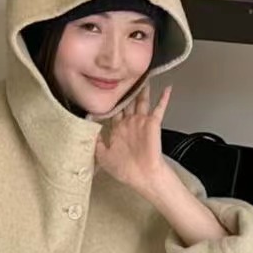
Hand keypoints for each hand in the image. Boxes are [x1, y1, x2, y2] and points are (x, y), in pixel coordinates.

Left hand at [94, 79, 172, 197]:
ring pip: (141, 101)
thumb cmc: (125, 170)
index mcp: (118, 130)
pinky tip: (167, 88)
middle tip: (123, 76)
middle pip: (127, 102)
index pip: (112, 111)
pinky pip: (159, 108)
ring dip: (142, 90)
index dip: (108, 103)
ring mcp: (141, 122)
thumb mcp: (103, 157)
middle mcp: (129, 123)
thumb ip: (95, 143)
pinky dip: (164, 98)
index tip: (103, 91)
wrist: (142, 176)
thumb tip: (85, 131)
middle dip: (125, 91)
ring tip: (142, 76)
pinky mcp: (153, 123)